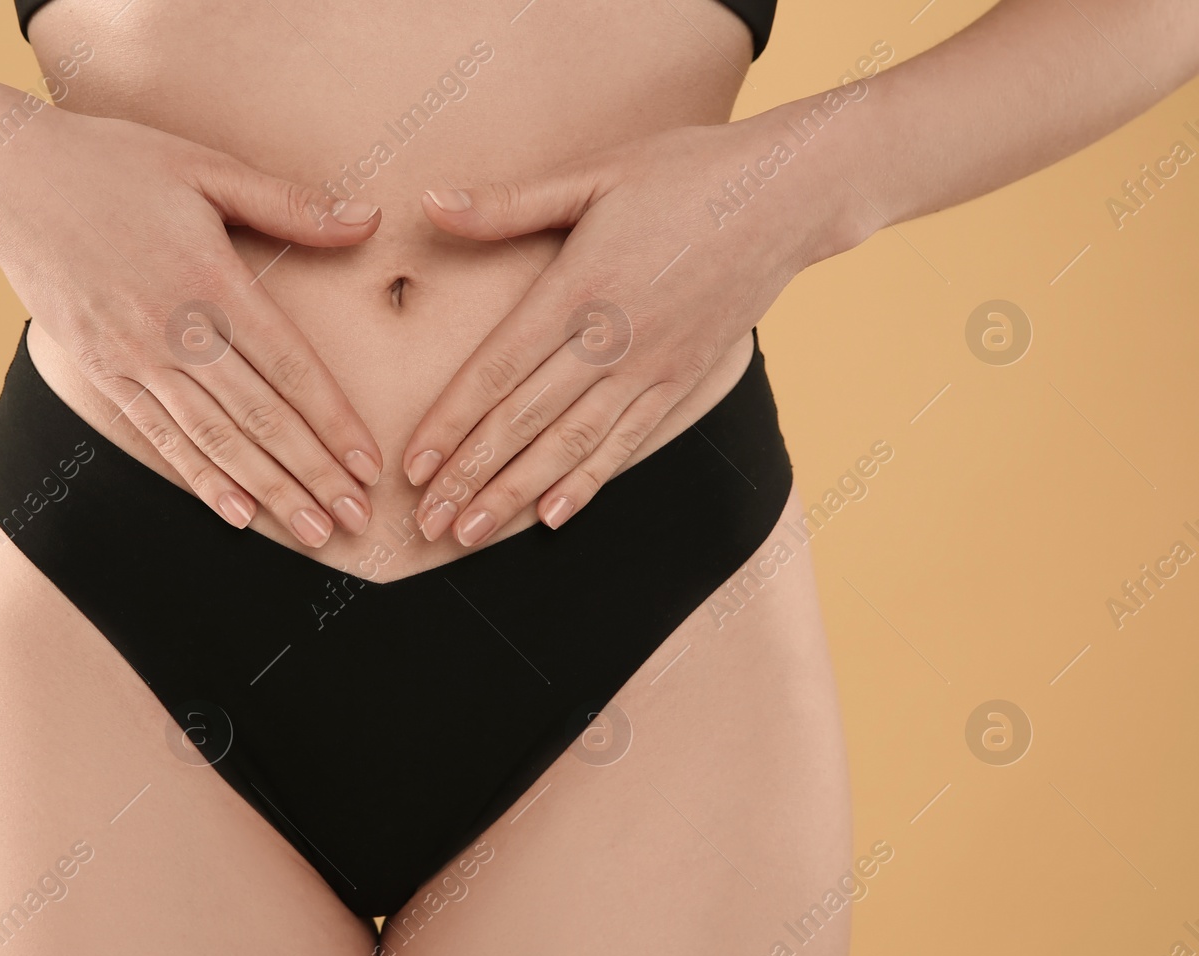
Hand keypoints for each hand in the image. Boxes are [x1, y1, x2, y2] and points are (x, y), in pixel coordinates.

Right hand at [0, 103, 384, 546]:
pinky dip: (202, 478)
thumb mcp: (206, 168)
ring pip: (215, 439)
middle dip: (314, 475)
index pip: (290, 367)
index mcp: (212, 279)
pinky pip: (160, 436)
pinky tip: (238, 514)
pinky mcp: (101, 371)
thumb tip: (369, 221)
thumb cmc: (114, 164)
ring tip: (314, 531)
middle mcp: (175, 329)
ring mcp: (133, 357)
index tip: (368, 465)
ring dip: (269, 491)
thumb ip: (290, 204)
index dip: (334, 422)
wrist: (5, 177)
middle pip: (260, 417)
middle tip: (358, 520)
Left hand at [402, 113, 867, 544]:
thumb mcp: (595, 174)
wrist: (791, 195)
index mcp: (579, 287)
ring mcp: (651, 367)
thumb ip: (509, 203)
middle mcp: (612, 339)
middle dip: (470, 476)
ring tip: (469, 534)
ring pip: (571, 444)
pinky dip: (587, 482)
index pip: (498, 370)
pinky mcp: (683, 380)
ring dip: (515, 494)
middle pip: (525, 420)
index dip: (451, 423)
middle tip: (427, 523)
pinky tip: (551, 517)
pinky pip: (627, 442)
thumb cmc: (685, 173)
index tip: (412, 465)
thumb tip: (432, 204)